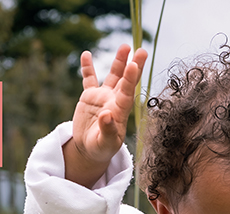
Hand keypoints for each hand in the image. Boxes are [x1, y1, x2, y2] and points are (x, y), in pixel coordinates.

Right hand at [63, 44, 148, 187]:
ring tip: (125, 47)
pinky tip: (86, 54)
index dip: (131, 79)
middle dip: (134, 66)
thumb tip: (106, 115)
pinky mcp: (89, 97)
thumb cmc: (101, 149)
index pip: (127, 92)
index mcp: (120, 112)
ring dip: (118, 62)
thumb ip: (108, 131)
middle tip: (142, 51)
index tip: (134, 65)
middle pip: (126, 80)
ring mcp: (102, 97)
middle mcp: (114, 101)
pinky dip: (87, 68)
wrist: (90, 149)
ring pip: (112, 76)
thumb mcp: (105, 144)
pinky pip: (89, 79)